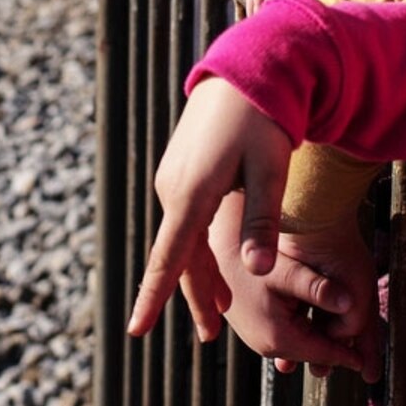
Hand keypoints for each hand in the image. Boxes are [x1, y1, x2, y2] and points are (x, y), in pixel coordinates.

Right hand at [129, 76, 297, 339]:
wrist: (246, 70)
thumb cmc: (263, 119)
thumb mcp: (269, 170)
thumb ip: (261, 221)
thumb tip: (255, 271)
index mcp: (192, 193)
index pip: (170, 259)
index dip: (154, 297)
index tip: (136, 330)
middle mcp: (173, 188)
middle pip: (178, 256)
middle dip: (193, 296)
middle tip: (211, 335)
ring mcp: (173, 179)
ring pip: (183, 239)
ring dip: (199, 273)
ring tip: (219, 308)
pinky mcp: (181, 172)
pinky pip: (185, 220)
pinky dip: (197, 247)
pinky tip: (213, 261)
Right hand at [210, 197, 380, 374]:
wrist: (213, 247)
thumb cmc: (250, 256)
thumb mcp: (289, 272)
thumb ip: (319, 289)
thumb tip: (351, 304)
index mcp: (278, 337)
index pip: (323, 354)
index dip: (348, 356)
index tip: (367, 361)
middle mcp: (263, 345)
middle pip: (310, 353)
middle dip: (334, 352)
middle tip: (361, 356)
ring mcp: (254, 338)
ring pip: (297, 345)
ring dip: (318, 342)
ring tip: (343, 342)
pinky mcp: (249, 327)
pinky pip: (283, 335)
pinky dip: (302, 332)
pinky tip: (314, 323)